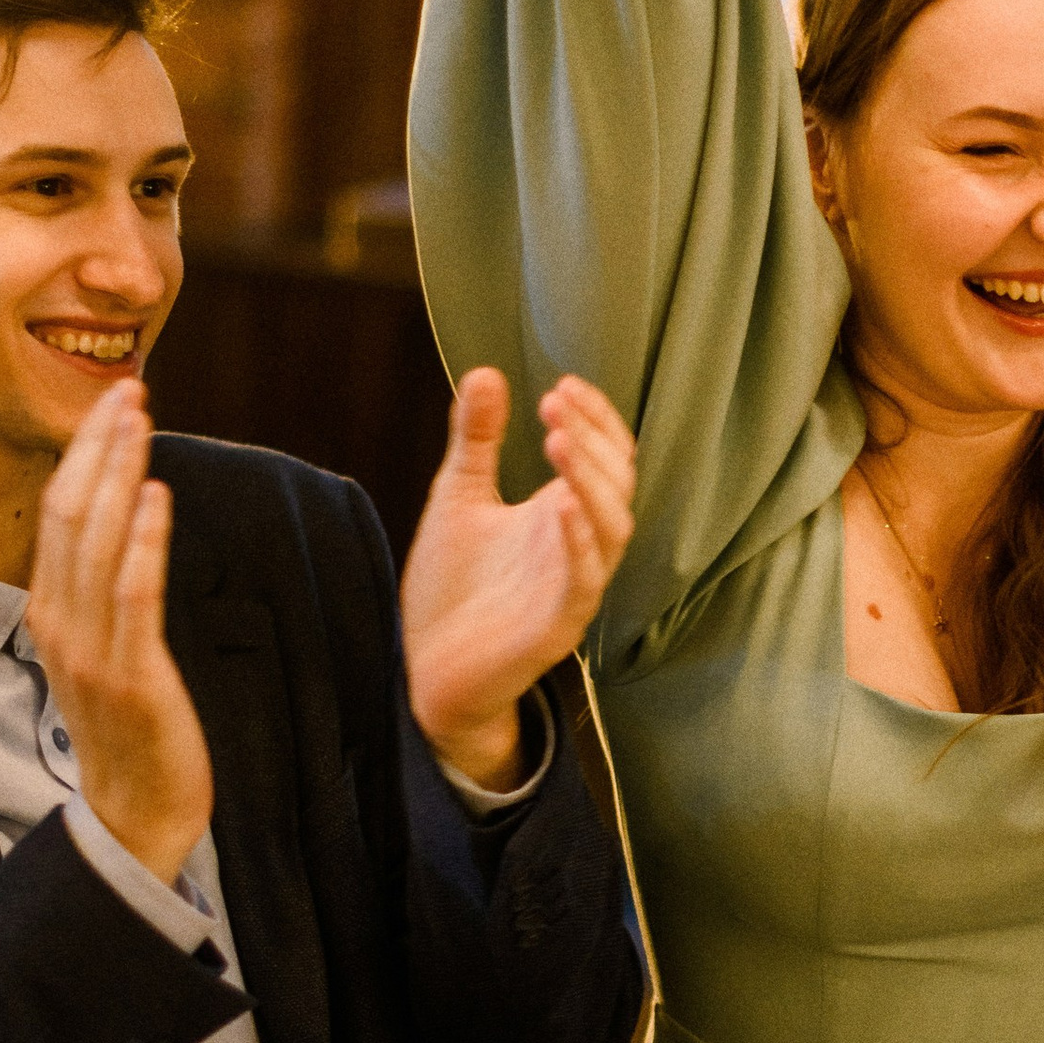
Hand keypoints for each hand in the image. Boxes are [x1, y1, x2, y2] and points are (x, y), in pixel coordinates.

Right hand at [25, 383, 213, 887]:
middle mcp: (58, 623)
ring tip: (141, 421)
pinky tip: (158, 496)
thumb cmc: (131, 728)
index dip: (85, 454)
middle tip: (129, 389)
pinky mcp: (129, 676)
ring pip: (95, 542)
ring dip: (121, 474)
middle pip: (69, 513)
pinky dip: (142, 542)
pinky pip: (132, 597)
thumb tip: (121, 528)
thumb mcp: (103, 650)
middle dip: (98, 446)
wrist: (136, 814)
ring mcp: (90, 651)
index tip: (114, 405)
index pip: (59, 513)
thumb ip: (101, 594)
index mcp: (48, 611)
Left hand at [402, 370, 636, 789]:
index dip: (596, 419)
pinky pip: (584, 582)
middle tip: (554, 404)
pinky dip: (579, 543)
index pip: (609, 458)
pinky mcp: (557, 628)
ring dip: (591, 481)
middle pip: (618, 485)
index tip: (562, 386)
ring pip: (613, 529)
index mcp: (563, 515)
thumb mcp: (460, 498)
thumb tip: (486, 372)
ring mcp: (573, 588)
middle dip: (592, 440)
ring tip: (558, 441)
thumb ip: (477, 441)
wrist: (425, 670)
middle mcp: (579, 548)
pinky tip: (560, 505)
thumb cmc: (452, 588)